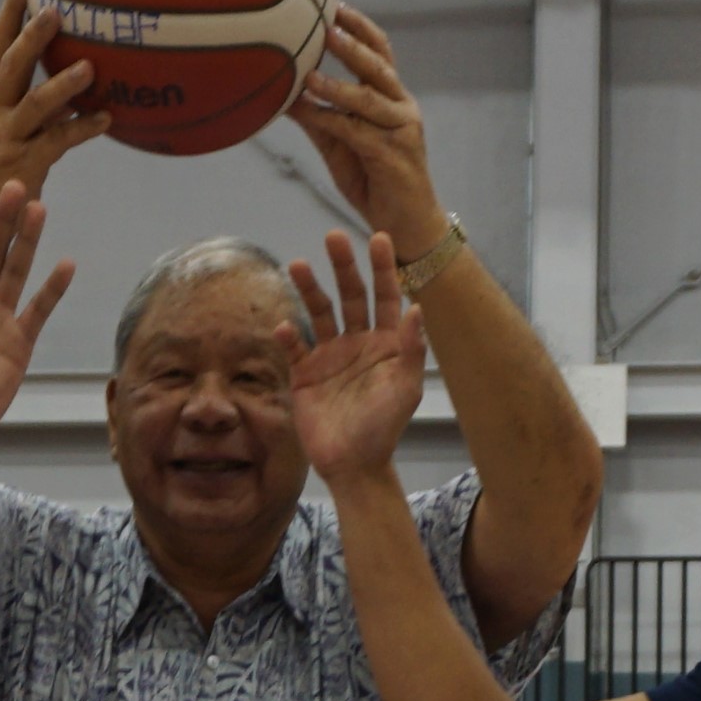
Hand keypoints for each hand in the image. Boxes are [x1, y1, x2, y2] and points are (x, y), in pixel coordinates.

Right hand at [0, 0, 108, 200]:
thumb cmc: (6, 171)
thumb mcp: (14, 129)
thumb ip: (40, 101)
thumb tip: (83, 69)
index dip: (10, 11)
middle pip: (11, 66)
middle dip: (31, 36)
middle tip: (55, 11)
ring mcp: (8, 138)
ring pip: (35, 104)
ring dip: (62, 84)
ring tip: (89, 68)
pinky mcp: (25, 164)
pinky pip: (57, 141)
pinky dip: (83, 128)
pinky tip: (107, 119)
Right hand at [281, 228, 428, 484]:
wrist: (353, 464)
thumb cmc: (384, 427)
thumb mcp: (405, 388)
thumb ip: (411, 348)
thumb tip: (415, 308)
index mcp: (385, 342)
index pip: (385, 296)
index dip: (382, 268)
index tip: (379, 237)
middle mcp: (357, 341)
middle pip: (350, 295)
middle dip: (343, 266)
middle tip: (334, 236)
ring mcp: (329, 355)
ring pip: (319, 312)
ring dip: (309, 289)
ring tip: (297, 264)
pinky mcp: (304, 374)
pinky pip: (295, 348)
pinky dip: (289, 336)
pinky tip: (285, 327)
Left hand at [287, 6, 446, 251]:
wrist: (405, 226)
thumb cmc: (373, 182)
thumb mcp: (340, 145)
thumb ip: (318, 119)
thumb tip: (282, 95)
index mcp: (393, 99)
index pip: (381, 53)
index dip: (361, 28)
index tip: (335, 6)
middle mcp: (402, 108)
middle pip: (379, 66)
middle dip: (354, 43)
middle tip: (327, 23)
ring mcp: (402, 130)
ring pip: (368, 98)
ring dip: (337, 83)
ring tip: (309, 73)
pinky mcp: (393, 156)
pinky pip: (357, 132)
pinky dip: (330, 119)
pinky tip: (308, 111)